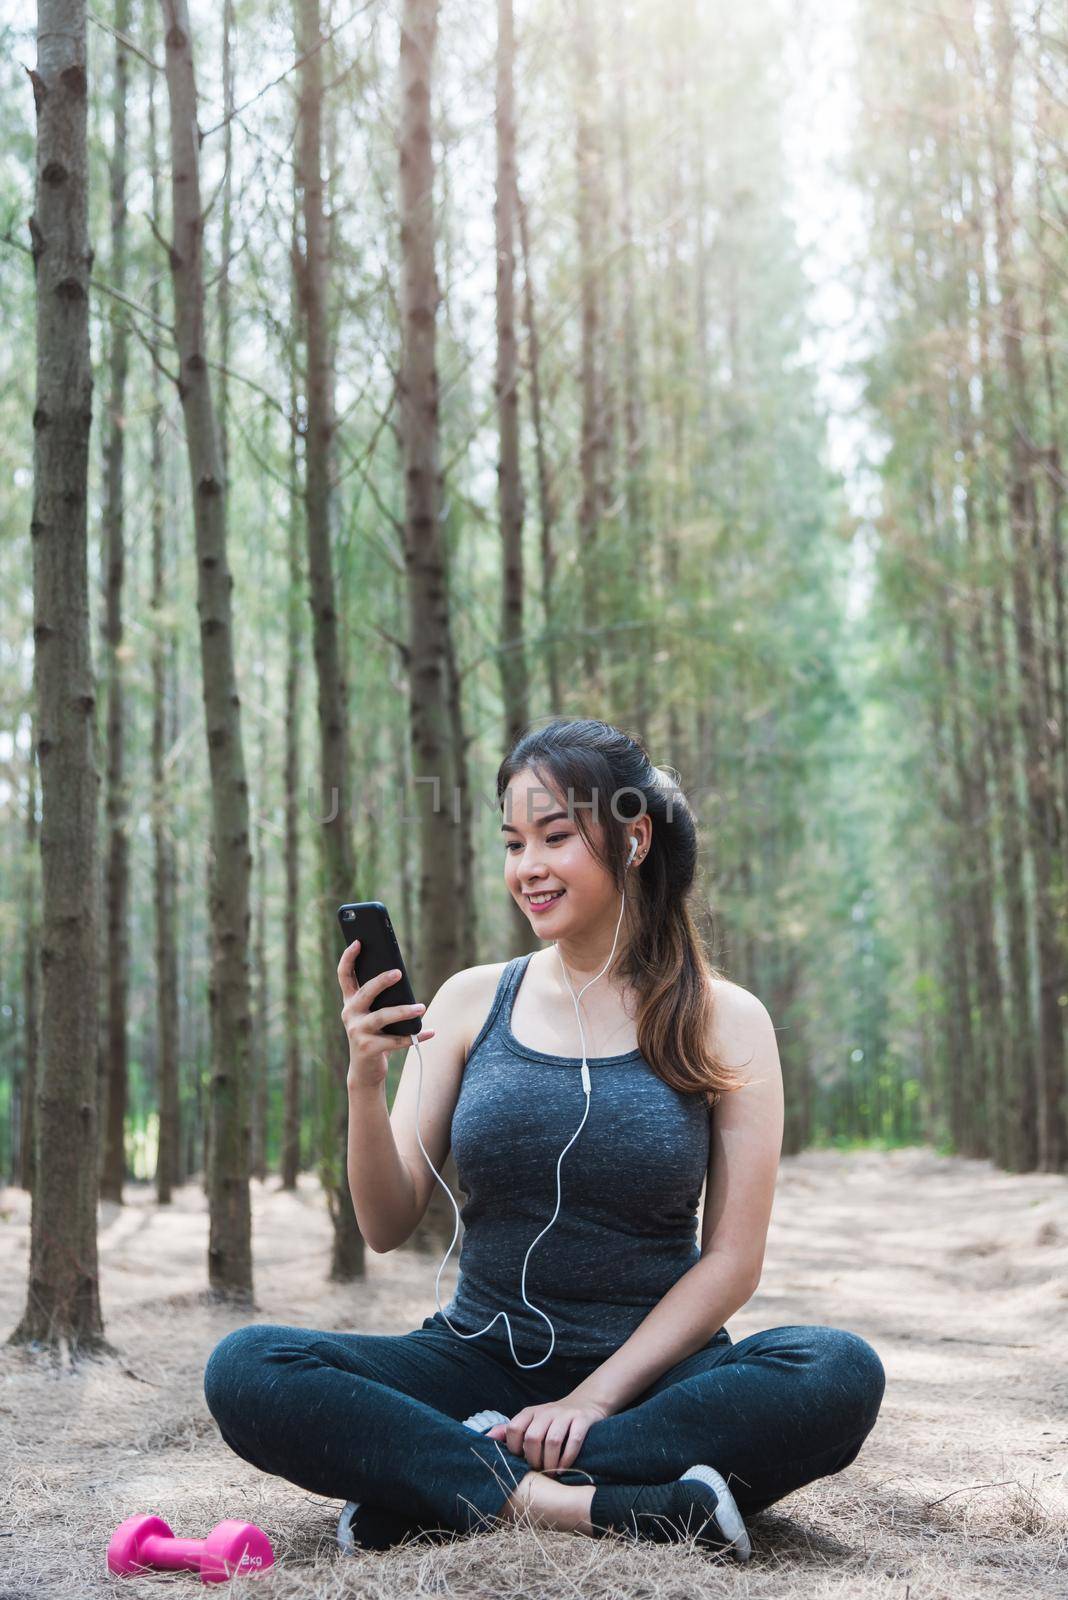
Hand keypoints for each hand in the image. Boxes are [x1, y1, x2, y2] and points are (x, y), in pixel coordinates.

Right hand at [337, 938, 435, 1090]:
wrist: (365, 1070)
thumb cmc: (374, 1035)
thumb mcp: (373, 1014)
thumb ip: (380, 998)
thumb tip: (400, 977)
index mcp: (350, 1002)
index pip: (345, 975)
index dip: (349, 957)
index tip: (358, 941)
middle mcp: (350, 1014)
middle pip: (365, 992)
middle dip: (381, 981)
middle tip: (399, 972)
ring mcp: (357, 1032)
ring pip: (382, 1016)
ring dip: (404, 1011)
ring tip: (422, 1007)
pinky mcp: (368, 1048)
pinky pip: (395, 1041)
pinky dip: (415, 1036)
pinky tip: (429, 1032)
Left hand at [486, 1396, 609, 1473]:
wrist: (585, 1404)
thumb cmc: (552, 1420)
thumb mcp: (530, 1422)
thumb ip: (509, 1431)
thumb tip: (484, 1439)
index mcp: (530, 1412)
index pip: (514, 1428)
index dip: (514, 1448)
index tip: (521, 1461)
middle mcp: (546, 1411)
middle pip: (532, 1437)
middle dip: (533, 1460)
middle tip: (538, 1471)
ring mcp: (565, 1415)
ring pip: (552, 1441)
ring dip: (550, 1462)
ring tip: (550, 1473)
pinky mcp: (581, 1420)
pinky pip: (573, 1441)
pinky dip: (567, 1458)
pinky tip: (564, 1468)